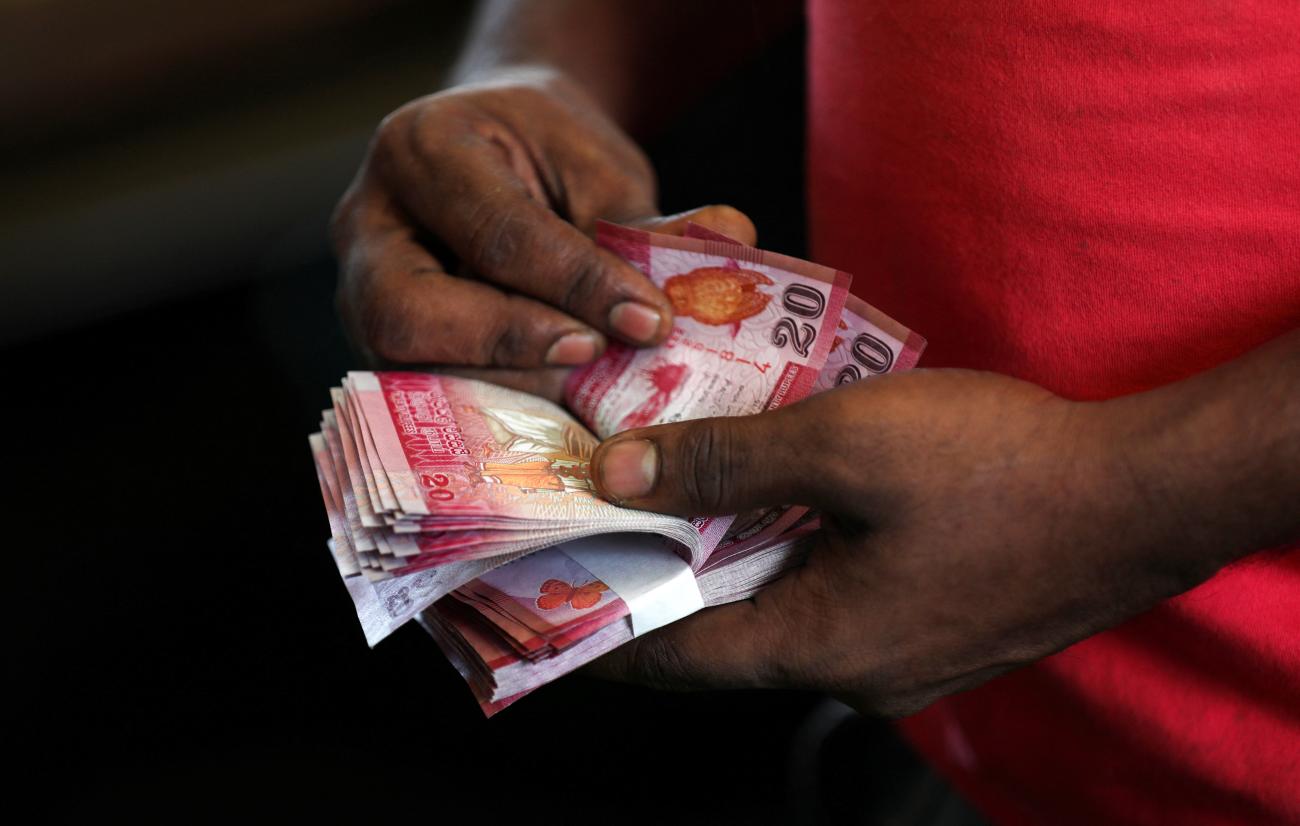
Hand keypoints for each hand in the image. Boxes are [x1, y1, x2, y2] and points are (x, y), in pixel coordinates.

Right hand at [331, 68, 754, 399]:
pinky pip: (428, 389)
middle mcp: (368, 225)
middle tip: (593, 357)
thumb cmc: (548, 154)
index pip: (498, 233)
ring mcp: (361, 291)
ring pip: (410, 366)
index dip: (576, 285)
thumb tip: (731, 241)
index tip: (650, 321)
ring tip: (588, 394)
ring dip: (504, 388)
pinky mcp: (383, 343)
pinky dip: (498, 404)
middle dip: (509, 346)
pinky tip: (562, 415)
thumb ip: (645, 222)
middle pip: (410, 314)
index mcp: (421, 150)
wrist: (498, 154)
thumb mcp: (598, 168)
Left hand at [586, 369, 1224, 715]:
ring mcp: (903, 653)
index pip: (672, 655)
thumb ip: (726, 461)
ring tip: (687, 487)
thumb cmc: (1003, 469)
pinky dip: (797, 547)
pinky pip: (838, 591)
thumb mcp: (846, 444)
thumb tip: (619, 475)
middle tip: (609, 514)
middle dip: (664, 569)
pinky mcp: (936, 622)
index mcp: (820, 645)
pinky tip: (790, 489)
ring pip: (785, 604)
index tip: (545, 592)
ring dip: (735, 550)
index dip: (600, 622)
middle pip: (725, 627)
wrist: (1149, 495)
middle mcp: (855, 669)